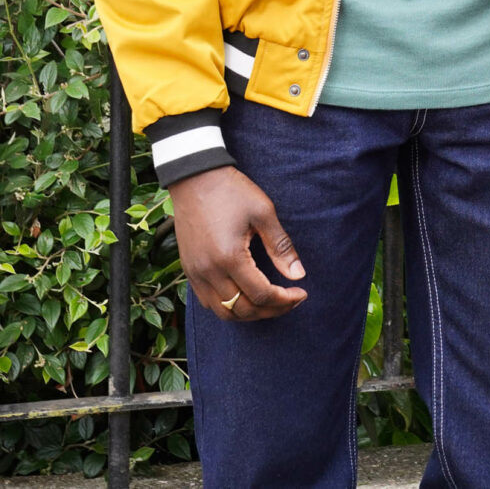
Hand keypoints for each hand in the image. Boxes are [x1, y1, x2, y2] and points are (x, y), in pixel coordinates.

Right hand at [168, 166, 306, 320]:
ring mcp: (195, 273)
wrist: (194, 177)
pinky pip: (208, 302)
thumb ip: (281, 247)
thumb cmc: (231, 190)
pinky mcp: (188, 269)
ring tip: (270, 302)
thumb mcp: (263, 212)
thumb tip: (299, 274)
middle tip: (290, 301)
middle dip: (271, 310)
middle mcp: (209, 271)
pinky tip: (245, 295)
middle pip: (243, 310)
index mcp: (229, 257)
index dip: (285, 300)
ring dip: (249, 313)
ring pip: (223, 311)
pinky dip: (229, 306)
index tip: (301, 292)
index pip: (262, 295)